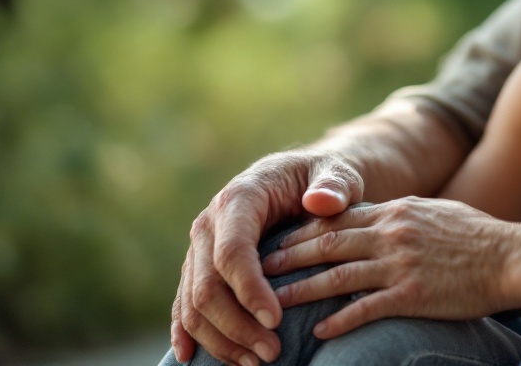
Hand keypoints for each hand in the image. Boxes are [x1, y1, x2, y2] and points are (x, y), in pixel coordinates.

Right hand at [171, 150, 364, 364]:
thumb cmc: (320, 178)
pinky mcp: (199, 267)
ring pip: (194, 302)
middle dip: (237, 324)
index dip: (249, 289)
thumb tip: (321, 201)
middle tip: (272, 353)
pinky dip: (189, 332)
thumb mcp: (336, 174)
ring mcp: (200, 247)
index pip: (233, 251)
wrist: (298, 178)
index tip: (276, 320)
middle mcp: (210, 224)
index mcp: (239, 198)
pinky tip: (194, 358)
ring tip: (256, 361)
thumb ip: (333, 185)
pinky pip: (185, 303)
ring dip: (221, 338)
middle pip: (208, 284)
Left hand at [261, 196, 516, 338]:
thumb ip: (399, 215)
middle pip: (328, 243)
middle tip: (260, 266)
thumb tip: (374, 217)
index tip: (278, 239)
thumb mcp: (433, 211)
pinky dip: (340, 320)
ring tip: (275, 300)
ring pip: (339, 276)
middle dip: (291, 255)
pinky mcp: (413, 294)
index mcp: (395, 211)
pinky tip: (319, 331)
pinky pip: (367, 308)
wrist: (509, 257)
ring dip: (303, 289)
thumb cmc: (475, 235)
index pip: (338, 217)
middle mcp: (392, 233)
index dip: (303, 229)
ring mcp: (400, 264)